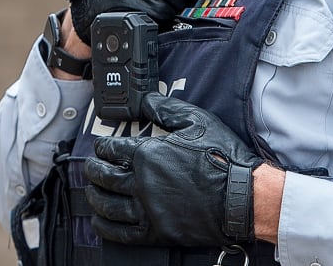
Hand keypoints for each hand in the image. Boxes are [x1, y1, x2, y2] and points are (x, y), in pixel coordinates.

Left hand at [84, 92, 263, 245]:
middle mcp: (142, 182)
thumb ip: (166, 108)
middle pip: (104, 176)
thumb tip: (145, 99)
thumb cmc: (223, 158)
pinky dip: (105, 227)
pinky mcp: (156, 231)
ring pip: (107, 204)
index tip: (100, 147)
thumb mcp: (197, 121)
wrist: (241, 196)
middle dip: (93, 170)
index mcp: (148, 154)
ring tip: (92, 191)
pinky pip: (121, 232)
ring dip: (94, 196)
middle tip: (90, 167)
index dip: (102, 147)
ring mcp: (148, 209)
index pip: (113, 149)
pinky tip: (99, 221)